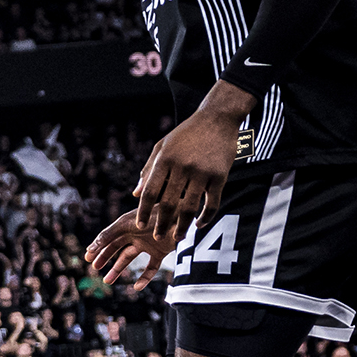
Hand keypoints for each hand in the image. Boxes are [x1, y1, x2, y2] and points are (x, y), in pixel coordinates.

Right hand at [85, 211, 173, 292]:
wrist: (185, 212)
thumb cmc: (158, 213)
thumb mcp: (131, 223)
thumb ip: (111, 233)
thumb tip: (93, 246)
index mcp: (128, 224)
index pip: (108, 237)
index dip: (97, 246)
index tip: (87, 257)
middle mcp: (136, 234)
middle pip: (116, 247)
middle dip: (104, 258)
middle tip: (94, 267)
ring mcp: (148, 244)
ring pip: (129, 258)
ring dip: (118, 269)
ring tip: (107, 281)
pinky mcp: (161, 252)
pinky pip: (151, 267)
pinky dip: (145, 278)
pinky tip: (137, 288)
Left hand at [133, 95, 245, 245]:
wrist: (217, 118)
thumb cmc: (186, 134)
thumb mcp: (162, 147)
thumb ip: (148, 170)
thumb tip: (135, 195)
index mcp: (164, 160)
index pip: (150, 192)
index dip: (144, 212)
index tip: (140, 226)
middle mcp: (182, 167)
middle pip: (168, 204)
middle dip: (161, 224)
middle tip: (158, 237)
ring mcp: (202, 172)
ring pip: (190, 207)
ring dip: (182, 226)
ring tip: (177, 237)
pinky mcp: (220, 175)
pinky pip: (212, 202)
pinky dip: (205, 217)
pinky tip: (199, 225)